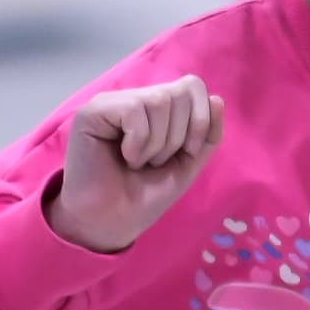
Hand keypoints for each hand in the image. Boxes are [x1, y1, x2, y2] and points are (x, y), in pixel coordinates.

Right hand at [43, 75, 223, 255]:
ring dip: (157, 143)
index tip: (188, 153)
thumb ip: (207, 134)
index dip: (200, 120)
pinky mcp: (93, 111)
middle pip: (180, 92)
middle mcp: (136, 98)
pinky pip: (134, 109)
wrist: (113, 222)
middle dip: (178, 137)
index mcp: (158, 108)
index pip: (192, 86)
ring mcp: (113, 102)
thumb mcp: (188, 163)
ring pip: (159, 100)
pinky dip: (138, 142)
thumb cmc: (146, 195)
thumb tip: (216, 99)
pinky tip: (125, 157)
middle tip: (155, 162)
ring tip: (138, 162)